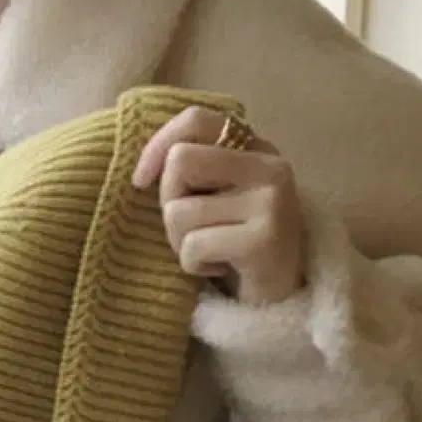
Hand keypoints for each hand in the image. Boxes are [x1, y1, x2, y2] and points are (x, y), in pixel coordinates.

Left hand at [132, 106, 305, 305]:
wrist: (281, 300)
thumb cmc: (236, 248)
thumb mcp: (217, 199)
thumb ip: (194, 172)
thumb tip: (143, 169)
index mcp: (257, 149)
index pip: (197, 120)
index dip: (158, 145)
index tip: (140, 180)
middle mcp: (270, 166)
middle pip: (180, 161)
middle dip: (169, 201)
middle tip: (192, 230)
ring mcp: (271, 201)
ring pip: (179, 211)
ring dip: (180, 242)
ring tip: (210, 253)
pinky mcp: (263, 240)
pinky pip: (193, 246)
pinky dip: (194, 266)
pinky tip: (222, 270)